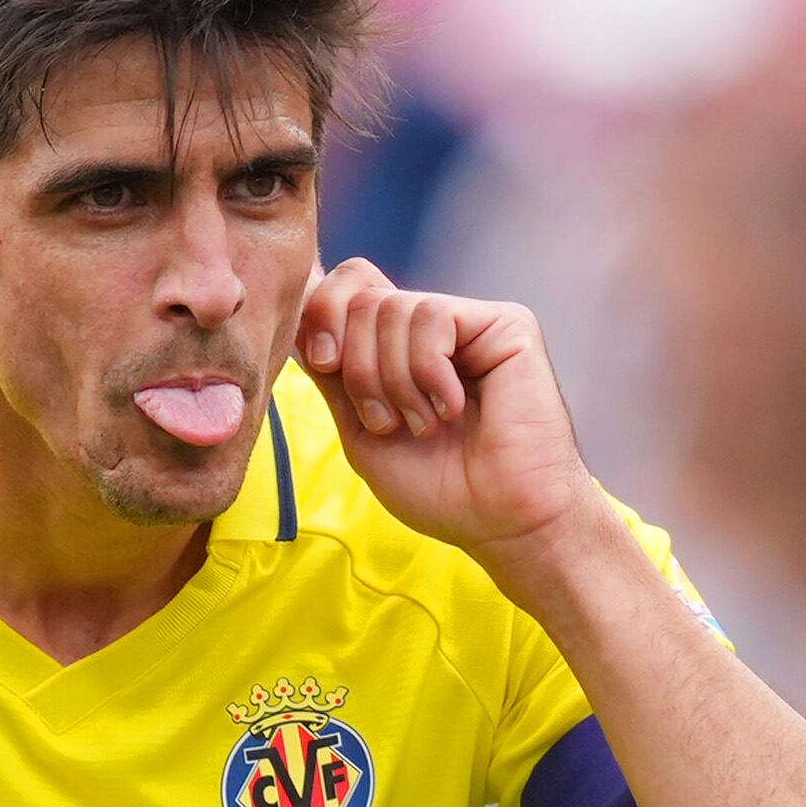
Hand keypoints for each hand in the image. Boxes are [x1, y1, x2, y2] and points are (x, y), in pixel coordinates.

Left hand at [294, 259, 599, 569]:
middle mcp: (434, 328)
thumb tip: (298, 325)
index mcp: (400, 348)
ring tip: (425, 425)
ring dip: (394, 380)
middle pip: (362, 298)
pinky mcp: (507, 325)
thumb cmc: (440, 489)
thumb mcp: (362, 433)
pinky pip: (434, 316)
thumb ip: (334, 377)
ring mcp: (471, 323)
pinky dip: (428, 371)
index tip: (325, 362)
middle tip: (389, 423)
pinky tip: (452, 408)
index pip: (349, 286)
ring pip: (393, 308)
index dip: (322, 312)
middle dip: (359, 367)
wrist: (501, 521)